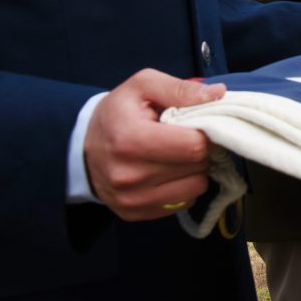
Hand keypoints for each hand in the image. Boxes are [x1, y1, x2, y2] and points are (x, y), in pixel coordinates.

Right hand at [84, 69, 224, 220]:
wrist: (82, 148)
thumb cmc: (118, 112)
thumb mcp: (143, 86)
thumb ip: (180, 88)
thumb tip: (218, 93)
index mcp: (131, 139)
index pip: (194, 146)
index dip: (205, 133)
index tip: (198, 125)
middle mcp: (129, 175)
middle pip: (197, 166)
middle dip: (199, 150)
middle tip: (186, 138)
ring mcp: (131, 199)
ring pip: (196, 188)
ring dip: (194, 170)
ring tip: (177, 155)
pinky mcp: (134, 213)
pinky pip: (183, 203)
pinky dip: (183, 187)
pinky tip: (167, 172)